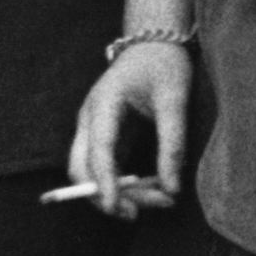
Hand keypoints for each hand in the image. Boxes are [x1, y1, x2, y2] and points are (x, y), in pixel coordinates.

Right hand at [65, 39, 188, 218]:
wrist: (153, 43)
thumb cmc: (164, 65)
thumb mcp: (174, 100)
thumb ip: (173, 144)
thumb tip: (172, 190)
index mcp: (102, 105)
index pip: (97, 152)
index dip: (104, 183)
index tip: (118, 209)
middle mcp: (89, 120)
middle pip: (81, 169)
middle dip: (106, 196)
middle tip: (142, 213)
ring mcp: (93, 129)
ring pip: (91, 173)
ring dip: (118, 193)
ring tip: (160, 199)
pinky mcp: (104, 137)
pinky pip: (105, 169)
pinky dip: (124, 184)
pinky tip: (153, 188)